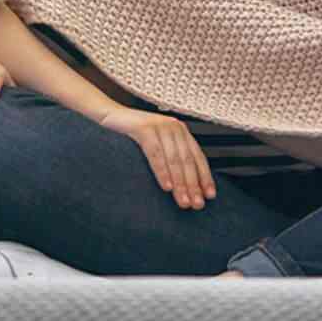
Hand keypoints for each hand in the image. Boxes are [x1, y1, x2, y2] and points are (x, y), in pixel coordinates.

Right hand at [98, 106, 216, 209]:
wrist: (111, 116)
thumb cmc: (135, 135)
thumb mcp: (160, 144)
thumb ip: (173, 157)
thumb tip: (187, 186)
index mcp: (181, 131)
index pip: (197, 156)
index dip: (205, 177)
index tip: (210, 196)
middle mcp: (174, 127)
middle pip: (187, 160)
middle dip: (193, 185)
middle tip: (197, 204)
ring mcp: (160, 126)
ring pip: (174, 159)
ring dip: (180, 183)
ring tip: (183, 201)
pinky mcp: (144, 128)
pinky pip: (155, 154)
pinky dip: (162, 171)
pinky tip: (166, 187)